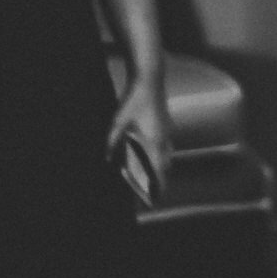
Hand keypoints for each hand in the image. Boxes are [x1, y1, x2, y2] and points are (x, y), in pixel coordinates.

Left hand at [107, 75, 174, 204]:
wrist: (150, 79)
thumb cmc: (134, 100)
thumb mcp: (118, 121)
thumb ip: (112, 141)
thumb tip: (108, 157)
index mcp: (154, 140)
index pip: (158, 169)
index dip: (157, 185)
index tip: (155, 198)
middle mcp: (164, 138)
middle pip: (165, 165)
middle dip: (161, 179)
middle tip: (155, 191)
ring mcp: (167, 130)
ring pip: (168, 155)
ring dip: (162, 167)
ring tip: (155, 176)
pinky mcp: (167, 124)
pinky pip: (167, 145)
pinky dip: (162, 154)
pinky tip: (155, 153)